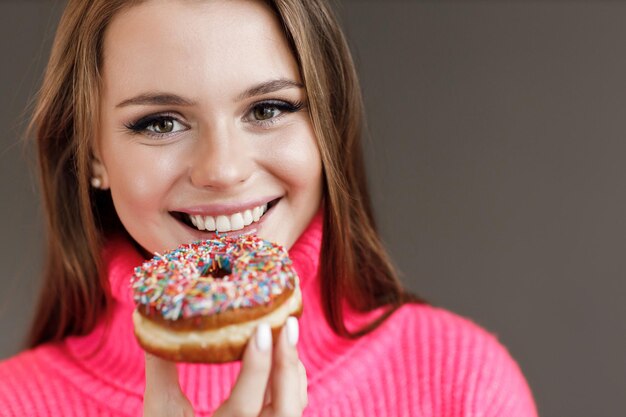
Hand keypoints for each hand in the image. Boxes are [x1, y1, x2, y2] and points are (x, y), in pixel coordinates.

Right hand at [143, 317, 307, 416]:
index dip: (256, 368)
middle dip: (288, 363)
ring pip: (293, 407)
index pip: (243, 407)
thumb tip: (154, 322)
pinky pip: (290, 407)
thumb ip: (161, 371)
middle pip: (285, 408)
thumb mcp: (160, 412)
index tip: (262, 330)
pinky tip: (280, 355)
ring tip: (286, 331)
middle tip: (288, 323)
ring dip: (291, 369)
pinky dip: (289, 380)